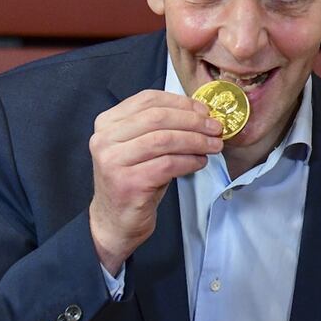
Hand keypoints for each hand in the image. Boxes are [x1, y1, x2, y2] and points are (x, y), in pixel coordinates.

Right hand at [88, 90, 222, 272]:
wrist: (116, 220)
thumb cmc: (136, 179)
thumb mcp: (143, 146)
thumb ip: (162, 126)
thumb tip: (202, 113)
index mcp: (107, 122)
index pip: (148, 100)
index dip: (181, 102)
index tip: (205, 110)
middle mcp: (104, 139)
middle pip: (158, 118)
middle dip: (193, 121)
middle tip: (216, 128)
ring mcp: (113, 161)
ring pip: (165, 140)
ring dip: (196, 141)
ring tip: (214, 145)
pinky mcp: (128, 182)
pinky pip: (168, 164)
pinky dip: (190, 161)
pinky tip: (200, 162)